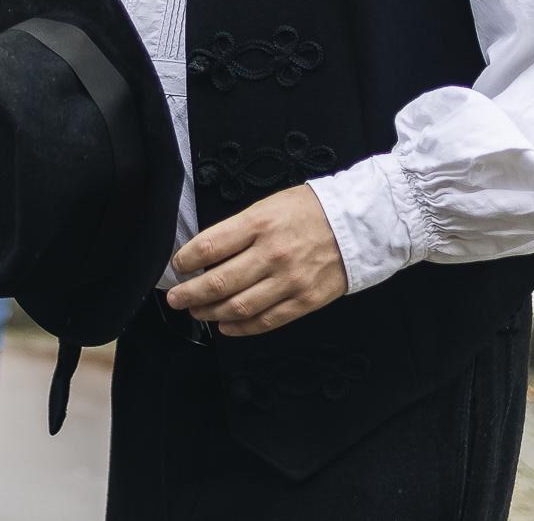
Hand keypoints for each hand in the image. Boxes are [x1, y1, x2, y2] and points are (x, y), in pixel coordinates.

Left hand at [165, 184, 348, 335]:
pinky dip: (240, 327)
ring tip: (197, 311)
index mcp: (258, 224)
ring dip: (210, 312)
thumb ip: (239, 229)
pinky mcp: (304, 301)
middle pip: (219, 282)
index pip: (209, 246)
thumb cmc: (309, 211)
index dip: (186, 260)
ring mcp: (289, 281)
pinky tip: (225, 326)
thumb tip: (206, 253)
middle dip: (190, 293)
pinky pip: (265, 321)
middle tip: (175, 298)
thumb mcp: (268, 206)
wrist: (358, 224)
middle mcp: (271, 254)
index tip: (177, 265)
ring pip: (238, 306)